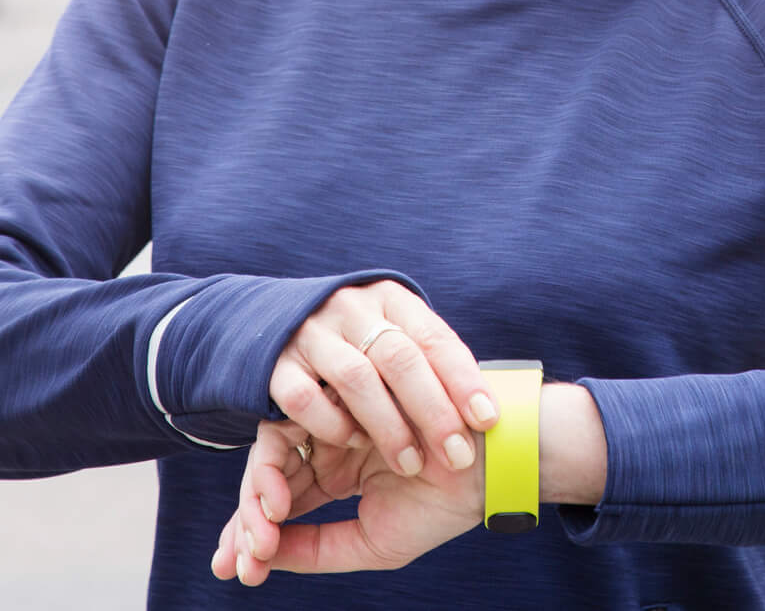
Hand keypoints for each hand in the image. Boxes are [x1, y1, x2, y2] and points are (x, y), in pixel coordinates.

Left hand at [212, 417, 481, 585]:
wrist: (484, 466)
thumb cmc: (438, 505)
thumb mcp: (372, 542)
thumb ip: (316, 549)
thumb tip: (260, 561)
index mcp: (335, 468)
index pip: (281, 500)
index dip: (252, 534)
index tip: (240, 572)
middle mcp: (327, 439)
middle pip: (268, 474)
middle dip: (247, 520)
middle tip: (243, 560)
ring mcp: (331, 415)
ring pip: (270, 452)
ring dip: (256, 498)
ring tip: (262, 539)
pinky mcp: (334, 396)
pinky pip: (285, 428)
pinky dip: (272, 470)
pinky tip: (277, 505)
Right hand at [267, 280, 497, 481]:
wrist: (280, 323)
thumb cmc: (360, 343)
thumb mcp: (398, 338)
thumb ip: (432, 362)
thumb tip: (488, 411)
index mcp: (391, 300)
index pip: (434, 338)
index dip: (464, 379)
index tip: (489, 419)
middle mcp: (351, 308)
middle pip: (400, 358)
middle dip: (433, 411)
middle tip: (458, 456)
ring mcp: (310, 333)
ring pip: (356, 378)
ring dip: (389, 426)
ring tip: (413, 464)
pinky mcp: (275, 364)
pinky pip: (304, 397)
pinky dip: (334, 424)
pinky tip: (356, 444)